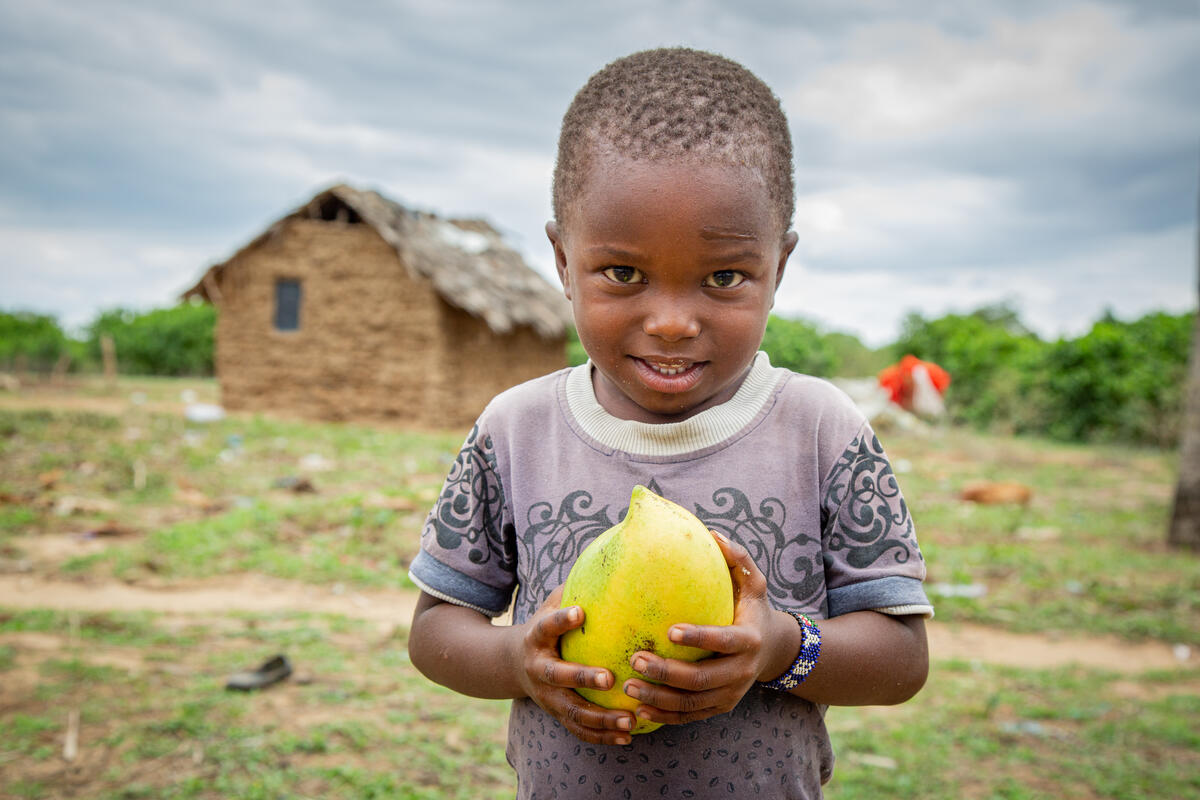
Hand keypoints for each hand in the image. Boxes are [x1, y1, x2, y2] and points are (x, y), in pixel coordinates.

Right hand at [515, 585, 637, 744]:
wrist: (511, 664)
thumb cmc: (545, 627)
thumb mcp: (550, 605)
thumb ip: (575, 588)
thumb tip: (611, 555)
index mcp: (535, 637)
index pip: (546, 626)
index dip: (560, 619)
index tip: (579, 612)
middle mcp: (538, 669)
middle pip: (558, 676)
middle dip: (582, 677)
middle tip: (609, 677)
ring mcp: (545, 696)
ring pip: (571, 710)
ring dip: (600, 717)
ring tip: (629, 719)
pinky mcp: (555, 714)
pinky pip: (578, 729)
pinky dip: (601, 736)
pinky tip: (627, 735)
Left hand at [621, 531, 783, 726]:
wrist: (773, 650)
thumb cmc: (753, 608)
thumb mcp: (753, 581)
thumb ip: (737, 558)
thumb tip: (713, 533)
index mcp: (748, 639)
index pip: (724, 641)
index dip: (699, 638)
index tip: (669, 630)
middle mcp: (741, 671)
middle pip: (702, 679)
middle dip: (667, 672)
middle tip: (636, 659)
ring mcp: (730, 694)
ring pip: (692, 703)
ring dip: (659, 698)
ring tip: (628, 686)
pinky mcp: (719, 708)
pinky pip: (689, 717)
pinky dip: (664, 716)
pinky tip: (639, 710)